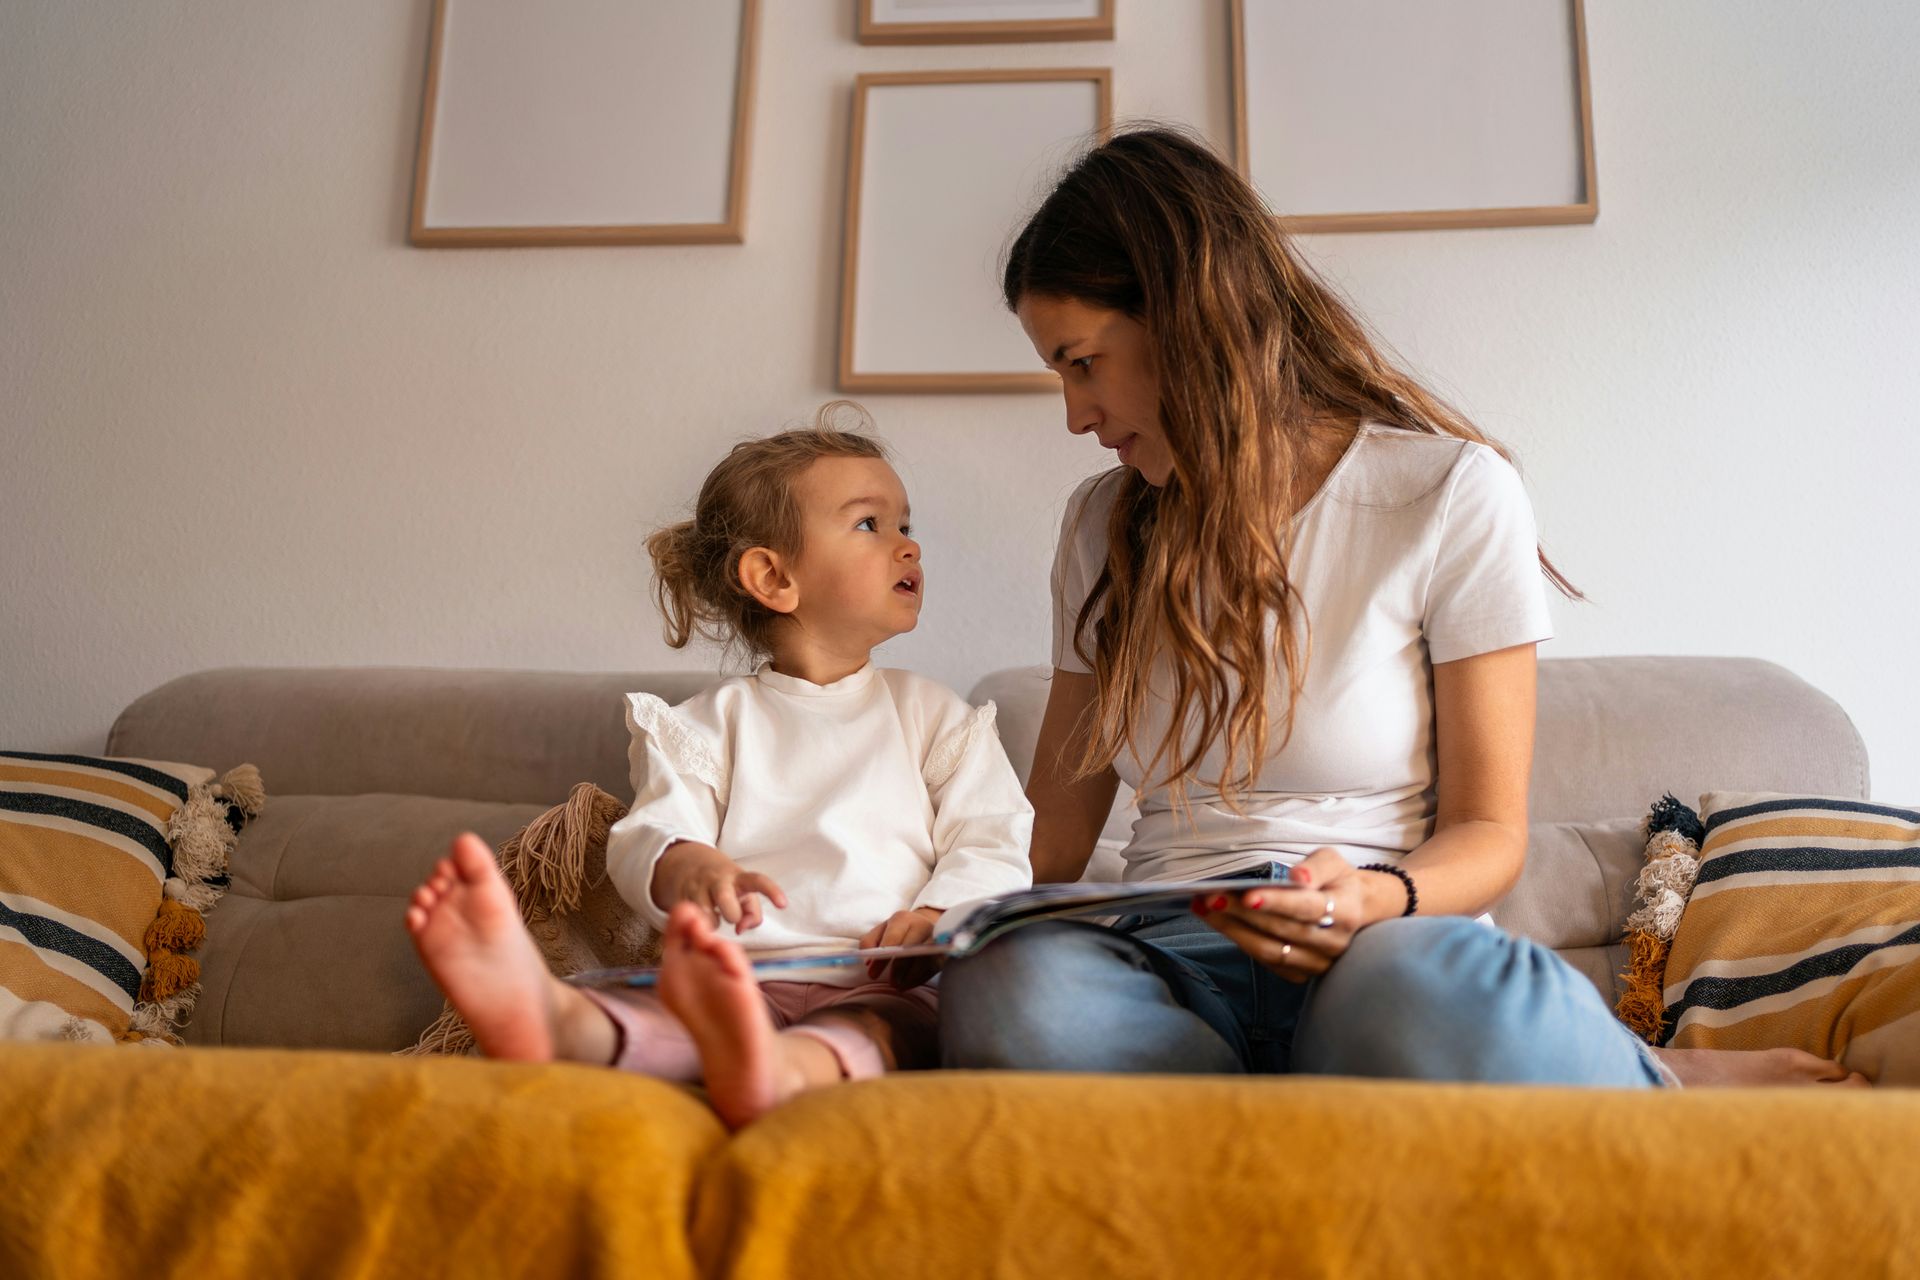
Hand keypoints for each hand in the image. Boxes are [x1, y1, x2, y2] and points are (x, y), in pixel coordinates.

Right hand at [651, 840, 787, 931]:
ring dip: (712, 924)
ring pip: (706, 916)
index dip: (771, 892)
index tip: (783, 905)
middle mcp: (718, 879)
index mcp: (738, 877)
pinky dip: (697, 925)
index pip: (758, 881)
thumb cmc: (725, 884)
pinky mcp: (681, 897)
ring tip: (712, 917)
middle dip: (731, 915)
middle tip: (730, 915)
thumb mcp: (742, 891)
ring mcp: (697, 887)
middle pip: (726, 901)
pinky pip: (690, 921)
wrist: (686, 863)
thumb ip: (752, 913)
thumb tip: (741, 929)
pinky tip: (697, 918)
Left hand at [858, 906, 942, 987]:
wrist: (926, 923)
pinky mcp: (945, 950)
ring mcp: (936, 937)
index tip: (872, 974)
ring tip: (898, 985)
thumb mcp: (882, 930)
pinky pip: (933, 967)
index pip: (892, 939)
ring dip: (910, 976)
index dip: (881, 959)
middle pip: (910, 949)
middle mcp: (922, 925)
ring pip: (924, 959)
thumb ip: (869, 942)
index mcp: (903, 919)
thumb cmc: (900, 930)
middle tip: (890, 982)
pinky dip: (920, 978)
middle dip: (897, 969)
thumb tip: (868, 961)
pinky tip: (908, 984)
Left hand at [1194, 849, 1400, 982]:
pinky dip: (1241, 942)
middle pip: (1282, 930)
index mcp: (1345, 910)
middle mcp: (1333, 942)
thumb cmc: (1337, 881)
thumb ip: (1316, 866)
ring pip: (1271, 951)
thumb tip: (1297, 877)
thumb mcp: (1334, 862)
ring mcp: (1318, 962)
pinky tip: (1220, 923)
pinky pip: (1268, 962)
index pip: (1307, 908)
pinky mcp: (1302, 974)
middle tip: (1210, 897)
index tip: (1248, 895)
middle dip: (1242, 913)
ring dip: (1233, 930)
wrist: (1356, 912)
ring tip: (1205, 909)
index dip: (1277, 903)